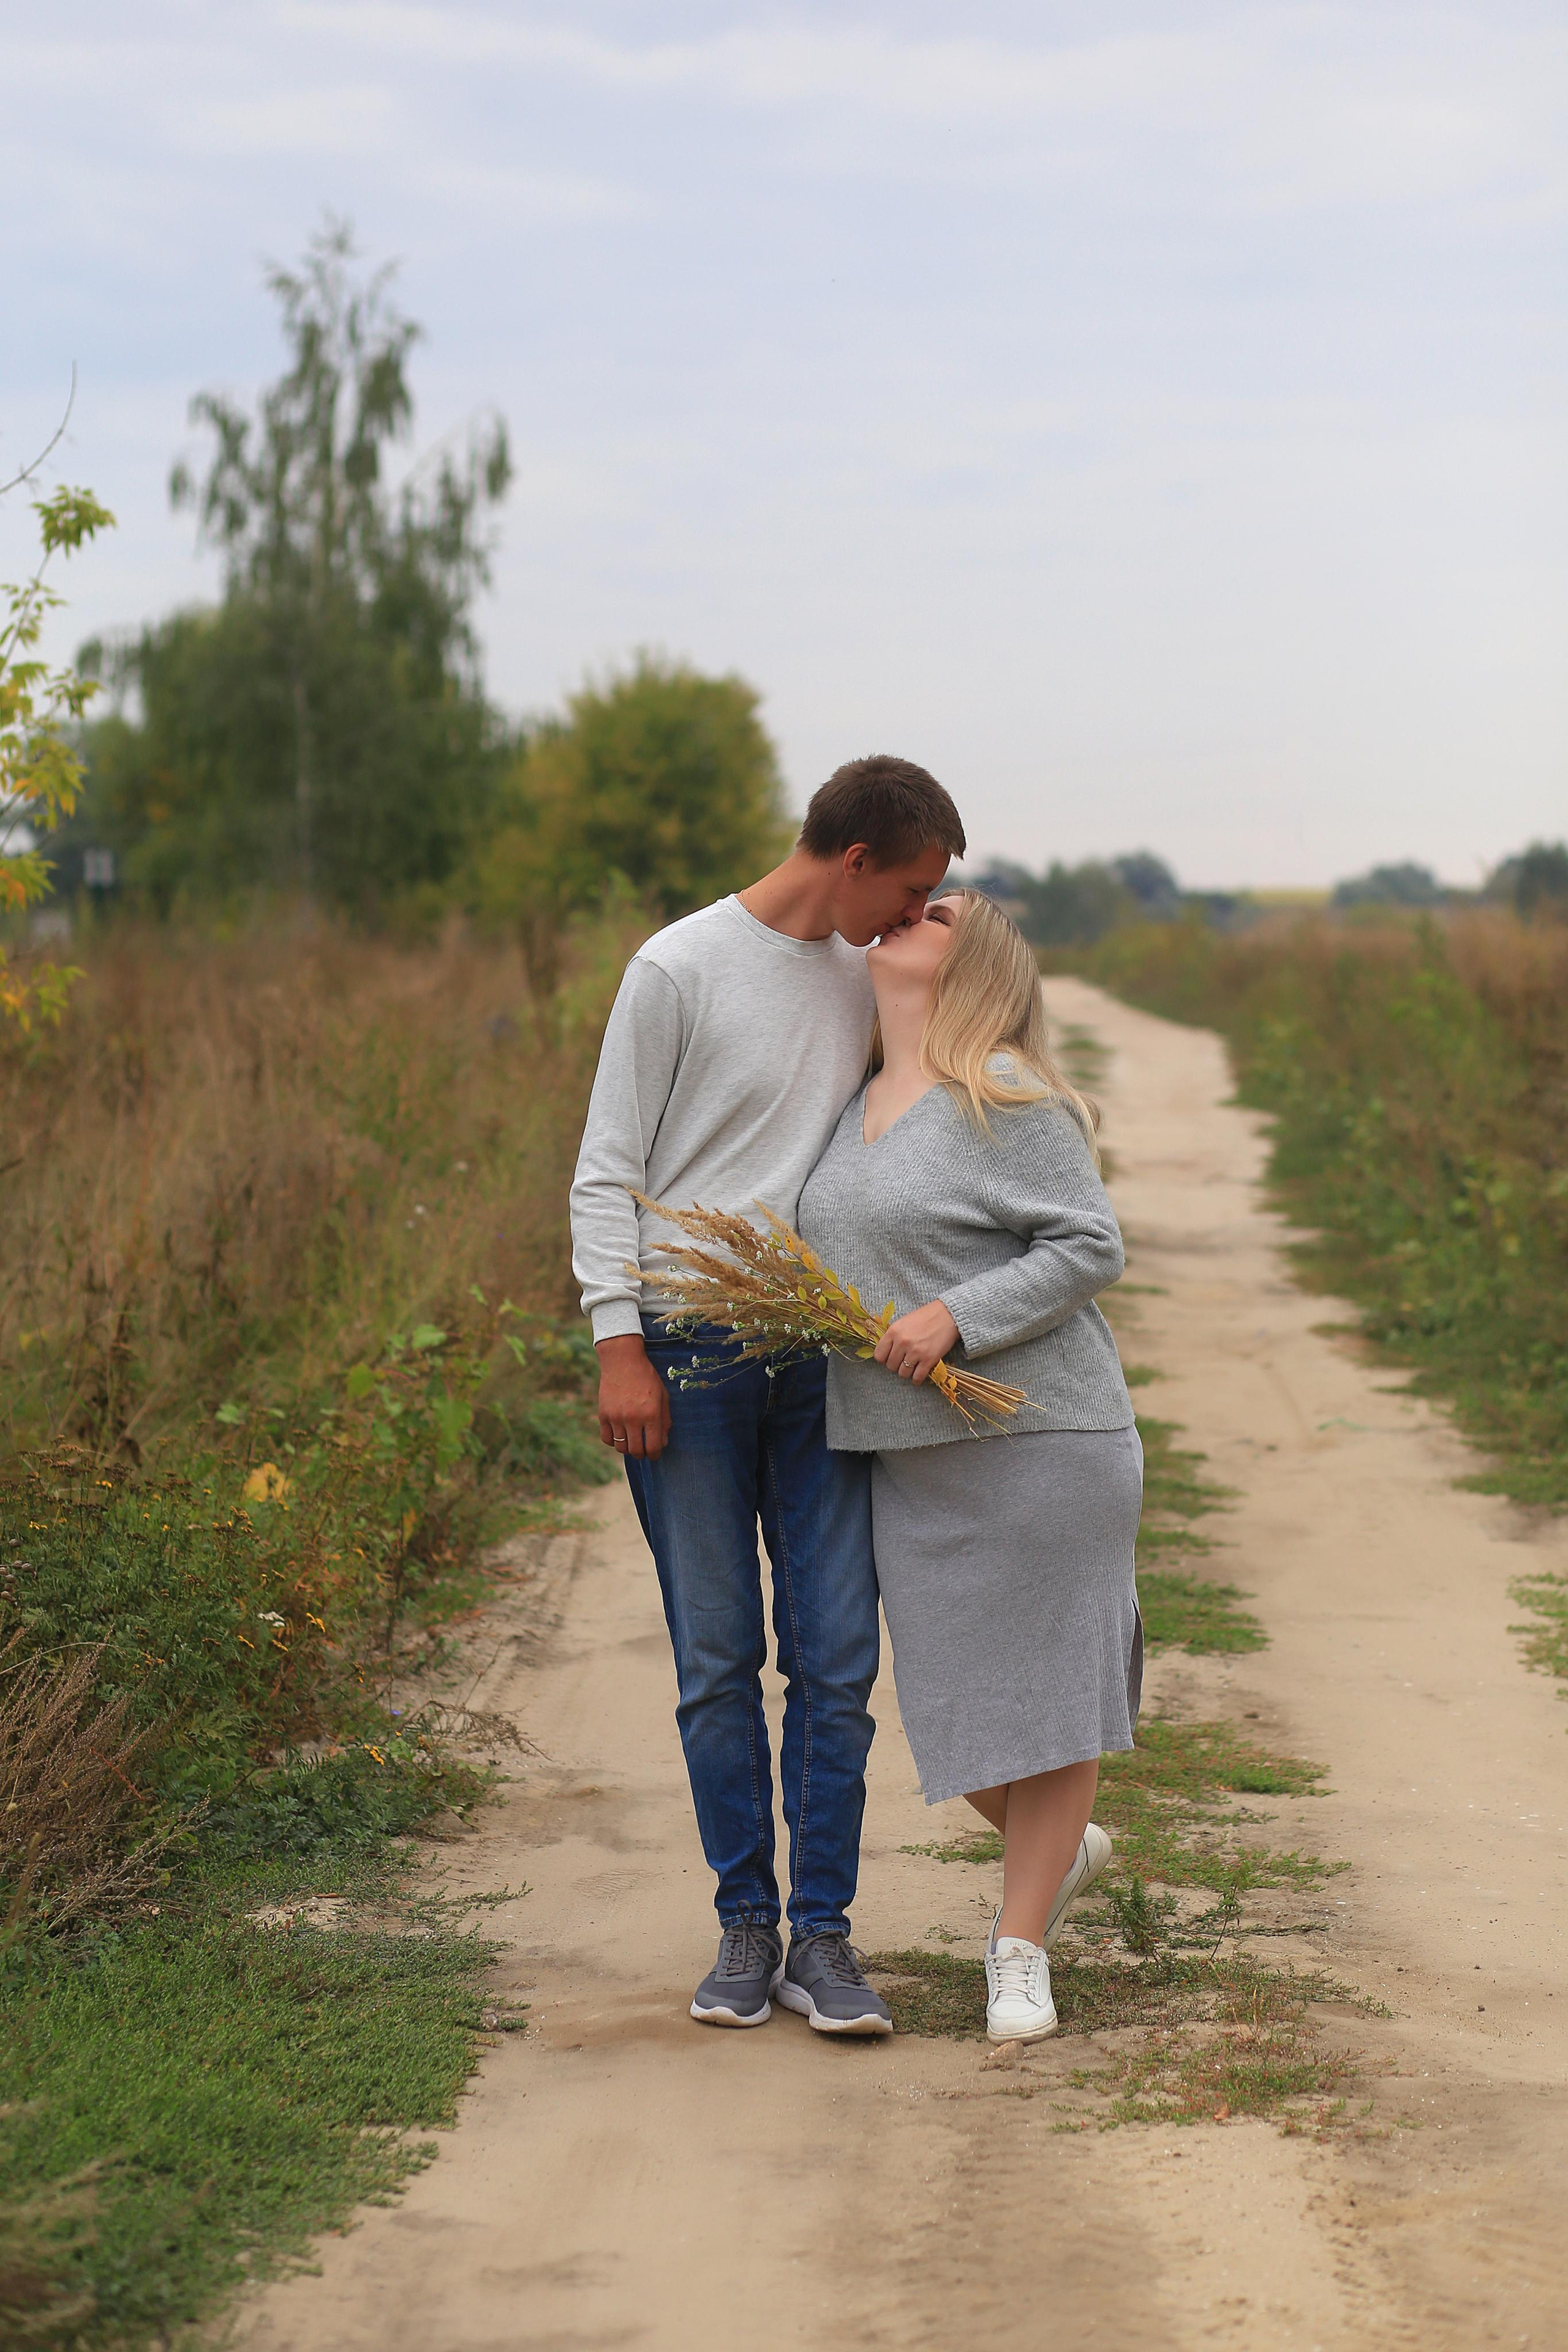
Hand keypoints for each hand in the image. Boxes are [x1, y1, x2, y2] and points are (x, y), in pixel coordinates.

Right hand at [596, 1334, 671, 1458]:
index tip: (654, 1454)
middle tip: (643, 1451)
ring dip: (628, 1448)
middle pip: (636, 1451)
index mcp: (651, 1414)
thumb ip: (665, 1420)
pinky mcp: (603, 1414)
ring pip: (621, 1447)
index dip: (655, 1454)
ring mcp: (616, 1417)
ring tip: (632, 1441)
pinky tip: (620, 1434)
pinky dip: (613, 1441)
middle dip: (642, 1455)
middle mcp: (633, 1418)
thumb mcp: (662, 1396)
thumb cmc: (647, 1377)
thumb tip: (663, 1442)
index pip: (654, 1446)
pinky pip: (607, 1439)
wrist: (622, 1361)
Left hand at [873, 1300, 960, 1384]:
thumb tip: (887, 1353)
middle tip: (904, 1362)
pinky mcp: (928, 1359)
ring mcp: (915, 1352)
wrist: (948, 1315)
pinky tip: (919, 1375)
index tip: (890, 1358)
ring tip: (912, 1367)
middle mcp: (902, 1342)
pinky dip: (917, 1379)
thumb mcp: (903, 1322)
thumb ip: (894, 1337)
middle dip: (897, 1366)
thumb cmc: (925, 1317)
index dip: (884, 1359)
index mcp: (893, 1332)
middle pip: (891, 1366)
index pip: (879, 1356)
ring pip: (903, 1373)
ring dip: (907, 1372)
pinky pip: (917, 1377)